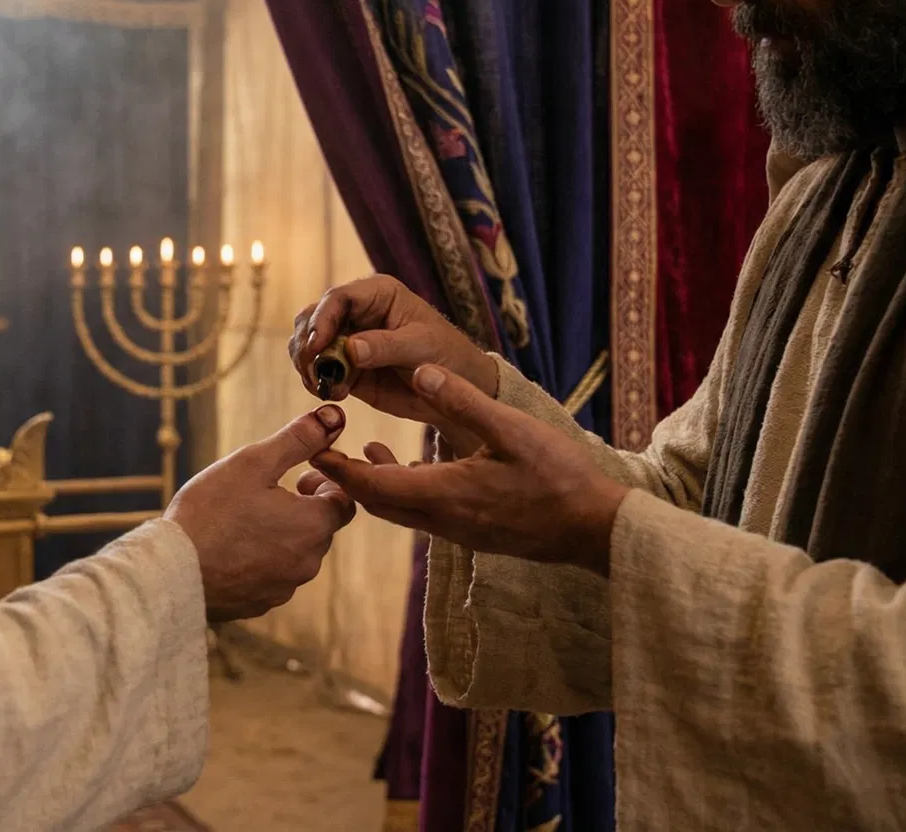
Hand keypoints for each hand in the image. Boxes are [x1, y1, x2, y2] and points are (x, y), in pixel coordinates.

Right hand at [167, 406, 357, 621]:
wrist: (171, 572)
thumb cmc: (211, 512)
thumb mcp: (254, 462)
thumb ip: (298, 439)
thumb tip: (334, 416)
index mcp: (314, 525)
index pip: (343, 501)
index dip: (324, 483)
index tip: (298, 475)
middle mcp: (308, 562)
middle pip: (320, 528)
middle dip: (302, 508)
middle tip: (269, 492)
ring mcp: (284, 588)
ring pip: (296, 553)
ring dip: (281, 535)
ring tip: (245, 519)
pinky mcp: (260, 604)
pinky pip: (272, 576)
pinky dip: (261, 560)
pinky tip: (231, 547)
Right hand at [288, 275, 499, 444]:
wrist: (452, 392)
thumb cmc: (446, 356)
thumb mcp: (421, 347)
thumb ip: (386, 346)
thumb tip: (350, 348)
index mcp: (376, 294)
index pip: (338, 298)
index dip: (322, 319)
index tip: (317, 346)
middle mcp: (356, 312)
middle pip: (312, 318)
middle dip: (307, 344)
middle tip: (313, 370)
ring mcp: (346, 340)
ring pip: (307, 344)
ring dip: (307, 364)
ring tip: (323, 385)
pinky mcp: (344, 367)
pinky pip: (317, 370)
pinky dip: (316, 382)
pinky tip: (334, 394)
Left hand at [309, 365, 627, 575]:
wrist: (594, 529)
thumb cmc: (558, 476)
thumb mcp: (511, 429)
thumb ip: (462, 400)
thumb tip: (419, 371)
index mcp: (444, 494)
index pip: (372, 486)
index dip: (337, 468)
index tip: (310, 448)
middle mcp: (442, 520)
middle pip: (375, 504)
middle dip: (343, 479)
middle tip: (317, 453)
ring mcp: (457, 531)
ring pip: (397, 510)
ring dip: (373, 484)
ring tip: (358, 451)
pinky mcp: (471, 532)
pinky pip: (420, 513)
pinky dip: (401, 490)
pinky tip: (405, 466)